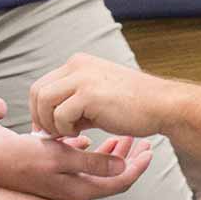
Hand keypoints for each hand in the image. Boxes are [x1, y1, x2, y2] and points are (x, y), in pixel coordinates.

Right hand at [0, 122, 153, 199]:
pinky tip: (88, 136)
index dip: (137, 168)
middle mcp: (69, 186)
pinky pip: (73, 160)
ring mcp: (57, 178)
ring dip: (109, 152)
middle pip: (108, 175)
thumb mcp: (58, 158)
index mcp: (76, 188)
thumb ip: (92, 164)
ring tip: (123, 135)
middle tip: (142, 140)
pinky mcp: (45, 166)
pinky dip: (85, 149)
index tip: (151, 150)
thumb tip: (123, 169)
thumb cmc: (16, 158)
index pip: (118, 183)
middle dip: (127, 158)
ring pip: (91, 167)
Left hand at [29, 53, 177, 139]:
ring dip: (51, 123)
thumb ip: (73, 104)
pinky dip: (65, 129)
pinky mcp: (89, 94)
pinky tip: (82, 133)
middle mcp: (78, 65)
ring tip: (69, 134)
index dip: (40, 110)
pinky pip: (60, 114)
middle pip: (38, 91)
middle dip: (40, 117)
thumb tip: (48, 123)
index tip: (49, 129)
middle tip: (53, 136)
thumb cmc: (133, 107)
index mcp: (79, 63)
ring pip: (44, 101)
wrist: (162, 105)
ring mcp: (83, 77)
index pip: (42, 85)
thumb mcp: (97, 98)